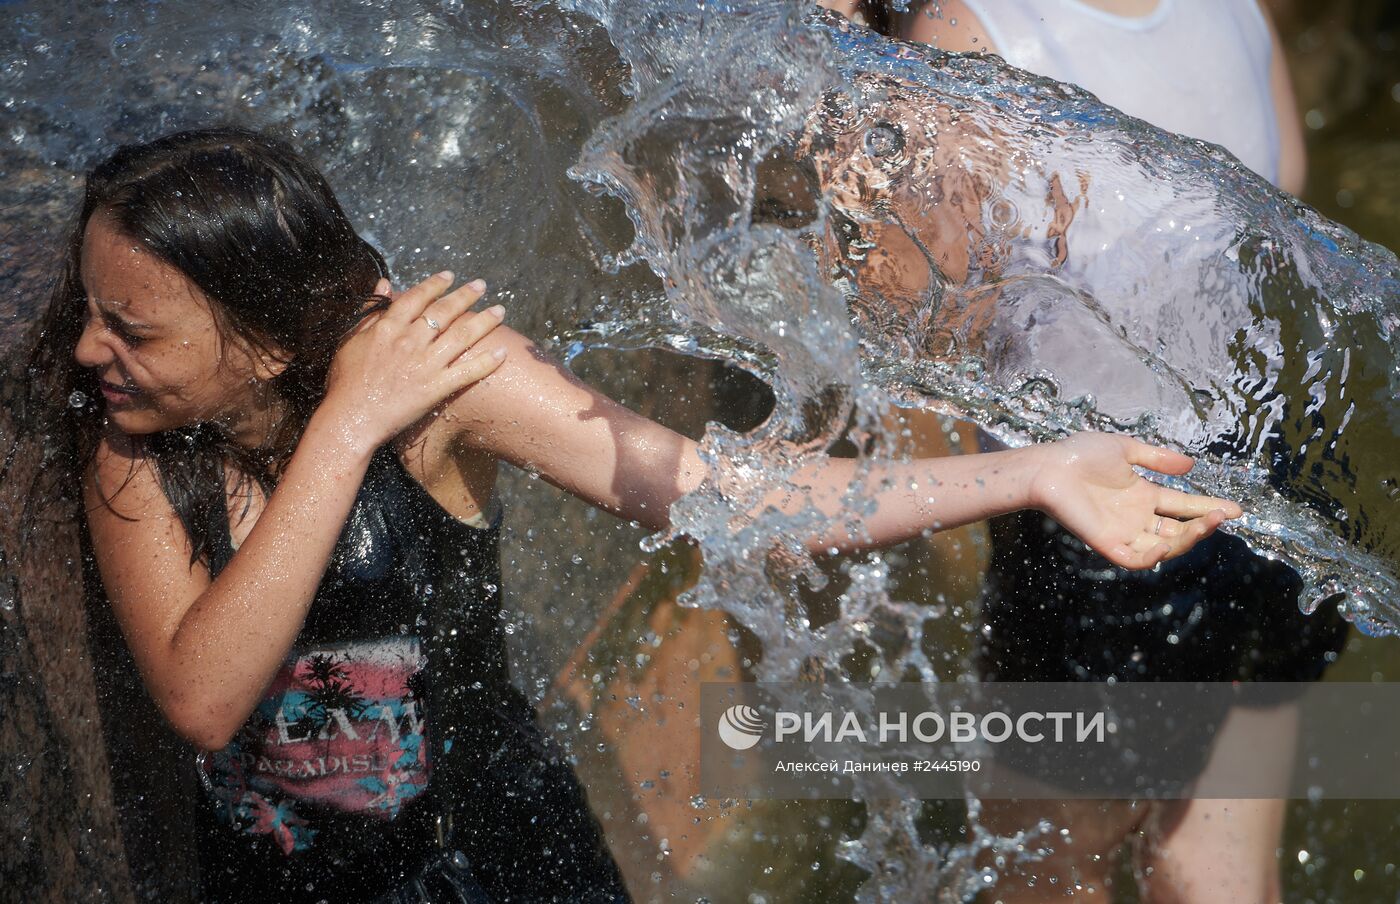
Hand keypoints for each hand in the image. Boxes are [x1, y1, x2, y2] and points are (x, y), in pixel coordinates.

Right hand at [320, 272, 505, 451]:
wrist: (350, 418)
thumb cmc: (344, 382)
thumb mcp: (350, 340)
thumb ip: (370, 312)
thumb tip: (385, 284)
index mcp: (388, 327)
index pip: (417, 298)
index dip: (435, 284)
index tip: (450, 275)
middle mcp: (410, 340)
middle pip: (444, 311)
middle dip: (466, 295)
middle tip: (482, 285)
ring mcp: (425, 364)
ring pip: (461, 336)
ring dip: (484, 321)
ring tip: (500, 311)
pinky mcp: (435, 388)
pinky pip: (466, 371)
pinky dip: (486, 361)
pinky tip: (502, 352)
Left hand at [1027, 433, 1241, 569]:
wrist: (1048, 467)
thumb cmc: (1080, 454)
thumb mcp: (1125, 450)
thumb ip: (1157, 458)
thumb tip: (1191, 465)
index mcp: (1143, 495)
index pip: (1183, 506)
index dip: (1208, 507)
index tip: (1235, 509)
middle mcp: (1137, 517)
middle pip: (1179, 530)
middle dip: (1203, 525)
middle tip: (1222, 516)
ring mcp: (1123, 532)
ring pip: (1164, 547)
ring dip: (1187, 539)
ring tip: (1206, 523)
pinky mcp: (1106, 543)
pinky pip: (1134, 560)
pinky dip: (1152, 557)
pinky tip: (1166, 544)